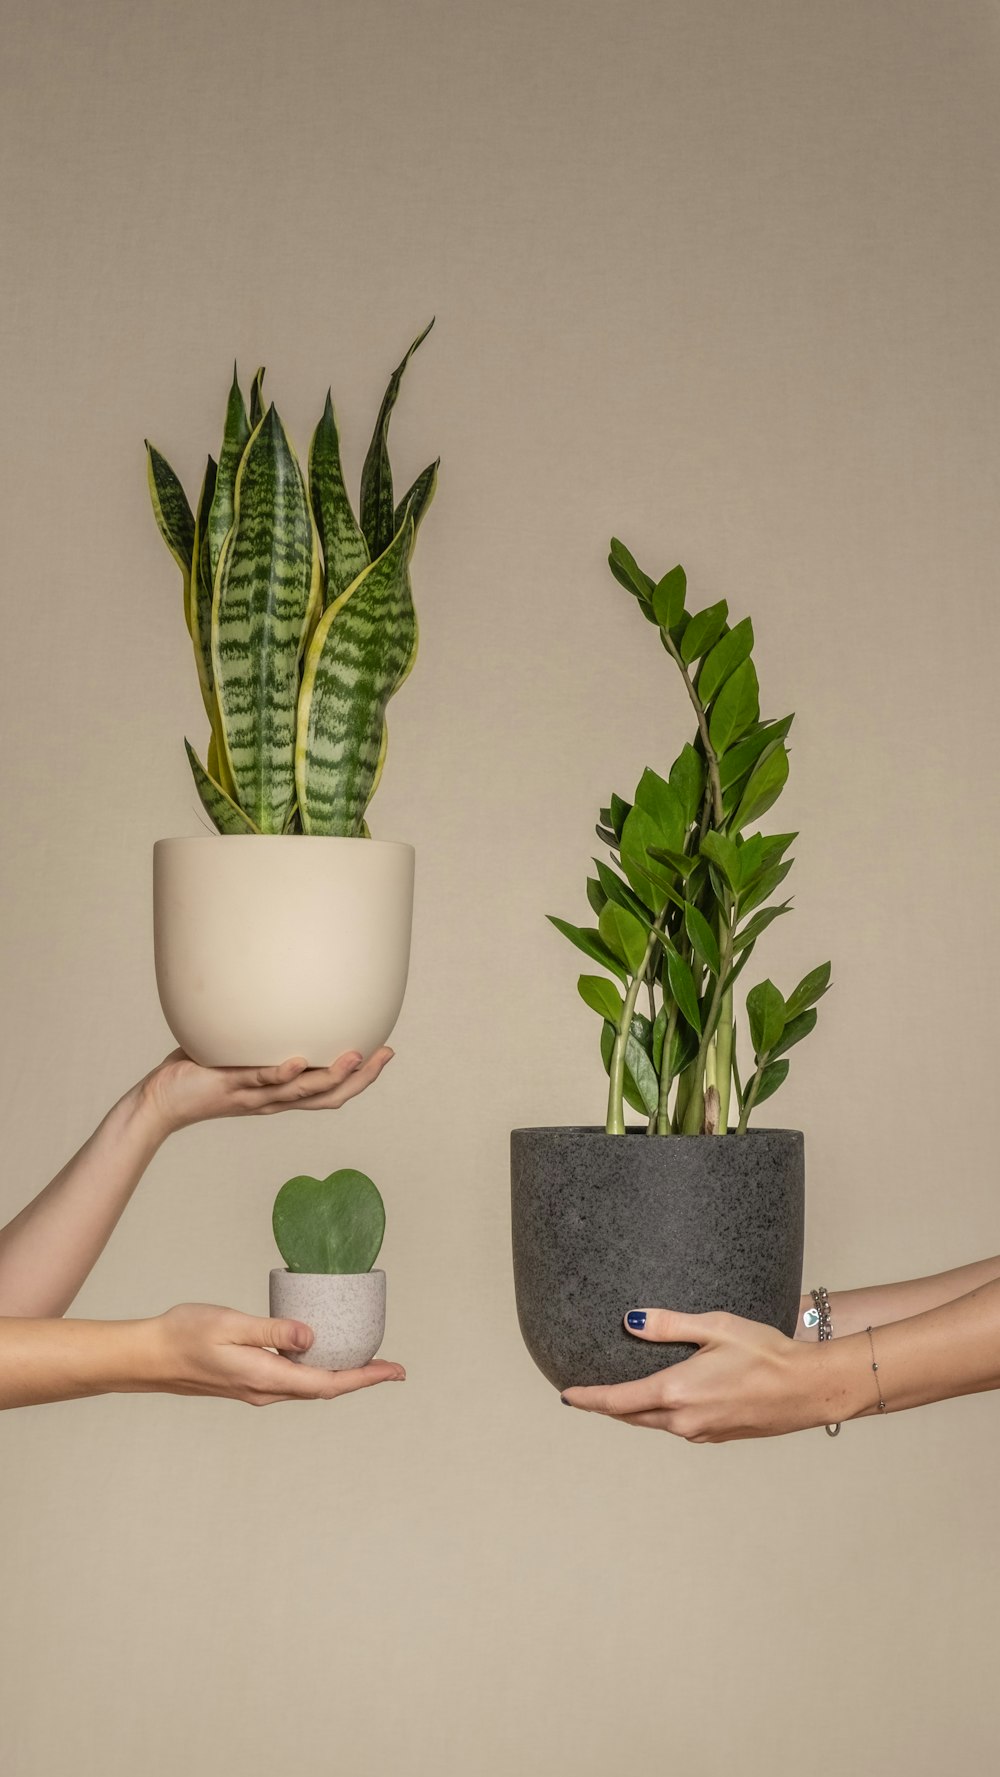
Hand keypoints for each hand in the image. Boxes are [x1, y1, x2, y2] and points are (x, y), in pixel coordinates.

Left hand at [135, 1046, 393, 1138]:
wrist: (162, 1100)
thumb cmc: (199, 1072)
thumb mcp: (239, 1049)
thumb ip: (260, 1030)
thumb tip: (275, 992)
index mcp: (280, 1094)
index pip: (330, 1091)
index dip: (360, 1078)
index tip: (385, 1053)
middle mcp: (273, 1099)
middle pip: (327, 1096)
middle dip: (360, 1078)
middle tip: (385, 1054)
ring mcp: (253, 1094)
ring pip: (301, 1091)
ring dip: (331, 1075)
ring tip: (356, 1055)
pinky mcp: (230, 1085)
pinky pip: (259, 1080)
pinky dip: (280, 1073)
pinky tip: (297, 1061)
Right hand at [137, 1303, 404, 1405]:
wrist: (150, 1356)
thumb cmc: (185, 1335)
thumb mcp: (231, 1325)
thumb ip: (272, 1331)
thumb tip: (312, 1337)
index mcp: (266, 1378)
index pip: (327, 1383)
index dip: (365, 1378)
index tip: (394, 1371)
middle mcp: (265, 1390)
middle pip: (325, 1388)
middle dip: (361, 1378)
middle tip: (393, 1367)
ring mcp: (256, 1389)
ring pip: (309, 1385)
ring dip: (340, 1374)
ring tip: (367, 1360)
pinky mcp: (248, 1381)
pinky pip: (293, 1379)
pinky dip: (317, 1369)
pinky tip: (320, 1353)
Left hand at [560, 1308, 841, 1441]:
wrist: (807, 1389)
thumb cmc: (766, 1353)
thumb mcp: (715, 1326)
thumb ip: (668, 1324)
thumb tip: (629, 1321)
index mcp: (676, 1392)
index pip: (617, 1400)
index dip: (588, 1398)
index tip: (566, 1395)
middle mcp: (683, 1420)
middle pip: (631, 1416)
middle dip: (607, 1406)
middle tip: (585, 1395)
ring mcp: (701, 1432)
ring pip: (655, 1424)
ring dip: (635, 1412)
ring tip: (620, 1396)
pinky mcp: (718, 1436)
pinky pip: (678, 1427)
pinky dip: (662, 1416)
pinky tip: (666, 1401)